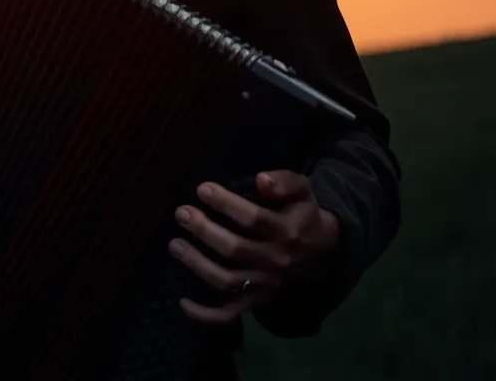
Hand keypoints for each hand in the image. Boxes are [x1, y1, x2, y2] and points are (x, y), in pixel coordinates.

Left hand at [171, 170, 339, 323]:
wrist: (321, 249)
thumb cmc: (301, 212)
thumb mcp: (302, 190)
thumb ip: (284, 181)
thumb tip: (262, 180)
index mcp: (288, 232)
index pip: (254, 219)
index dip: (226, 203)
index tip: (202, 189)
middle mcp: (276, 262)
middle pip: (235, 250)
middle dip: (204, 230)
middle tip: (181, 213)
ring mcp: (265, 284)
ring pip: (228, 281)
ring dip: (197, 264)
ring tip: (174, 244)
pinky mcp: (257, 300)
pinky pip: (231, 314)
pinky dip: (206, 314)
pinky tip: (182, 302)